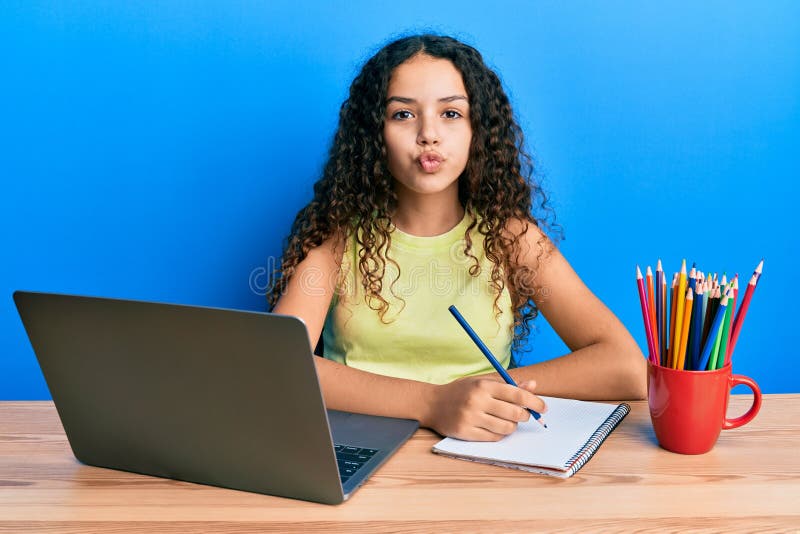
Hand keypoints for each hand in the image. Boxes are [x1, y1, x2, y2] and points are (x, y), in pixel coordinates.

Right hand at [422, 377, 546, 440]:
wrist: (431, 403)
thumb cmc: (461, 392)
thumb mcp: (482, 382)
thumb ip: (508, 385)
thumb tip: (533, 386)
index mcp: (483, 385)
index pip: (517, 394)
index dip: (534, 402)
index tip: (543, 407)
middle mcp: (477, 400)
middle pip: (515, 413)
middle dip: (524, 416)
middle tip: (524, 415)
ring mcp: (471, 418)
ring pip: (506, 428)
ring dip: (512, 427)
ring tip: (507, 422)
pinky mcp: (465, 432)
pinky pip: (493, 438)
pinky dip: (500, 435)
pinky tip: (495, 428)